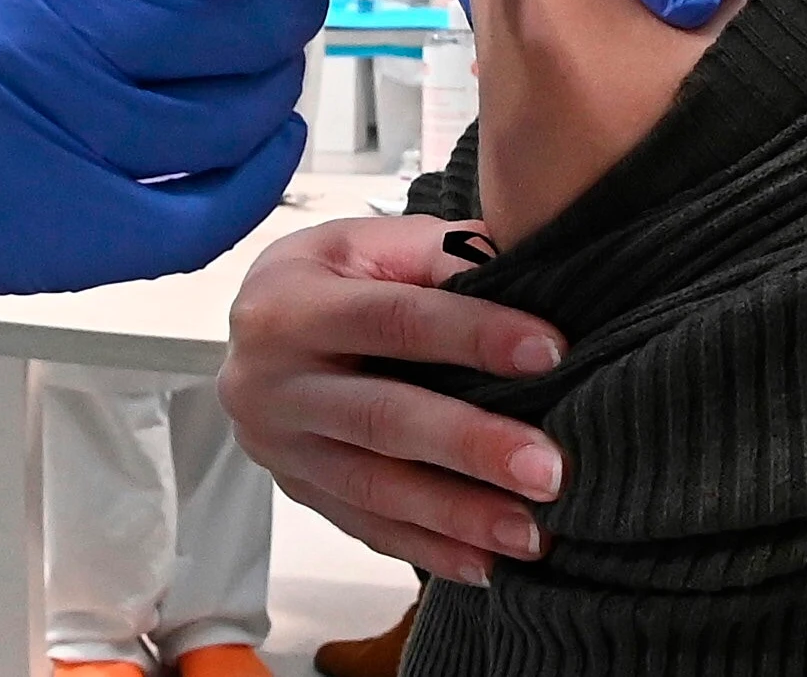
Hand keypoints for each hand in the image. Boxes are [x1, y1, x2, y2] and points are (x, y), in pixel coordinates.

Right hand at [0, 0, 401, 296]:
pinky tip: (247, 142)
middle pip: (253, 17)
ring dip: (262, 87)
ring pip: (240, 113)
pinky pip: (205, 212)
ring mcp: (40, 142)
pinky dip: (252, 174)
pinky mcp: (36, 237)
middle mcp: (42, 32)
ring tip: (225, 68)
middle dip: (283, 1)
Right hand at [220, 216, 572, 584]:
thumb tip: (525, 266)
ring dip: (458, 515)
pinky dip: (427, 549)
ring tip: (531, 532)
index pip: (393, 319)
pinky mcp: (297, 488)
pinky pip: (365, 527)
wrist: (255, 322)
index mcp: (290, 303)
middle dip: (473, 446)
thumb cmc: (330, 275)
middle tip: (549, 470)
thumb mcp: (369, 242)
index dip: (474, 333)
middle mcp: (270, 380)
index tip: (551, 352)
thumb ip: (441, 254)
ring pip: (375, 487)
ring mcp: (278, 446)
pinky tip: (483, 565)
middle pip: (383, 417)